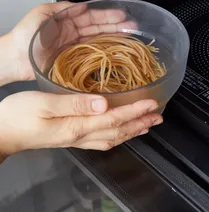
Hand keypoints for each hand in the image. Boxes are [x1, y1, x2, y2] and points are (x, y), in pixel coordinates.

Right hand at [0, 92, 162, 159]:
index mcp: (77, 125)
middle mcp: (81, 135)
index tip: (152, 104)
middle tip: (158, 116)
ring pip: (113, 137)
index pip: (114, 118)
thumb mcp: (44, 104)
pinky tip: (121, 132)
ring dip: (133, 130)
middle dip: (141, 123)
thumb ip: (74, 103)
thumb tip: (102, 103)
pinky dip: (117, 135)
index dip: (135, 111)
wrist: (3, 132)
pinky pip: (102, 139)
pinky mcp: (73, 137)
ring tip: (148, 125)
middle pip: (118, 130)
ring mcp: (78, 139)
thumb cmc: (19, 115)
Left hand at [9, 2, 134, 81]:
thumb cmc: (24, 35)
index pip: (91, 16)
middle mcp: (74, 33)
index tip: (121, 15)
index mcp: (67, 20)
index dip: (107, 15)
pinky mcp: (74, 60)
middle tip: (132, 26)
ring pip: (98, 40)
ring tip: (129, 35)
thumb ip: (62, 8)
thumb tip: (82, 6)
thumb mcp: (42, 13)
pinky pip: (91, 54)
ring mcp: (75, 47)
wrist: (14, 58)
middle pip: (99, 28)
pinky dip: (104, 51)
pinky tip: (114, 50)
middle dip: (116, 26)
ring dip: (114, 37)